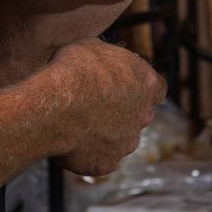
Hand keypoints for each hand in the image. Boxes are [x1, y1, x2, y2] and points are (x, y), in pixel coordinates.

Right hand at [42, 38, 165, 177]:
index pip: (157, 88)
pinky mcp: (106, 163)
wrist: (54, 105)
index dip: (139, 87)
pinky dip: (87, 152)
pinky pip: (99, 158)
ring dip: (106, 134)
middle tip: (95, 105)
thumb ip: (108, 60)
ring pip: (121, 140)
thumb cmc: (73, 70)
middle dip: (123, 112)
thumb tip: (103, 64)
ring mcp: (126, 143)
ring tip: (78, 124)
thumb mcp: (92, 48)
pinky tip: (69, 140)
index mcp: (146, 83)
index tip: (124, 86)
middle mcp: (143, 116)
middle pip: (139, 116)